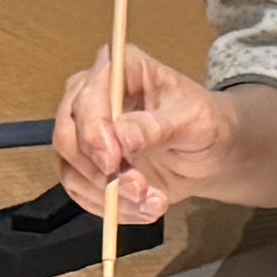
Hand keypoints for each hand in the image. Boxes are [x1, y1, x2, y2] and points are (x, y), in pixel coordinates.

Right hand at [51, 53, 276, 230]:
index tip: (113, 161)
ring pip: (71, 167)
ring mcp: (85, 130)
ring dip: (110, 195)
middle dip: (99, 169)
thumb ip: (158, 127)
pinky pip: (80, 190)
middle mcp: (93, 94)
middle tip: (138, 189)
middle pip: (67, 132)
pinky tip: (144, 208)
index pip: (88, 94)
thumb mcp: (195, 121)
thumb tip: (122, 137)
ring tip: (153, 203)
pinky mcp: (86, 164)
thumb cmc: (205, 124)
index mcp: (120, 67)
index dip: (94, 129)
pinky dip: (110, 207)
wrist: (208, 152)